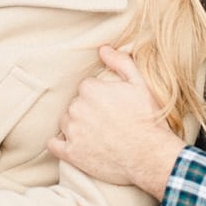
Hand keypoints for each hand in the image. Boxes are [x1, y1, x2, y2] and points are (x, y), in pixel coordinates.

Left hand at [48, 46, 184, 200]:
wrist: (152, 156)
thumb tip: (103, 49)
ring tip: (97, 135)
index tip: (111, 106)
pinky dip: (60, 144)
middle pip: (75, 104)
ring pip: (65, 122)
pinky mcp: (71, 153)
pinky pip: (54, 145)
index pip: (85, 88)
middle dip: (87, 111)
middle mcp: (77, 108)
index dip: (99, 97)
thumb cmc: (148, 119)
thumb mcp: (141, 85)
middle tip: (107, 122)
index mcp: (90, 89)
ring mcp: (72, 132)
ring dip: (76, 127)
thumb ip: (120, 62)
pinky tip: (73, 145)